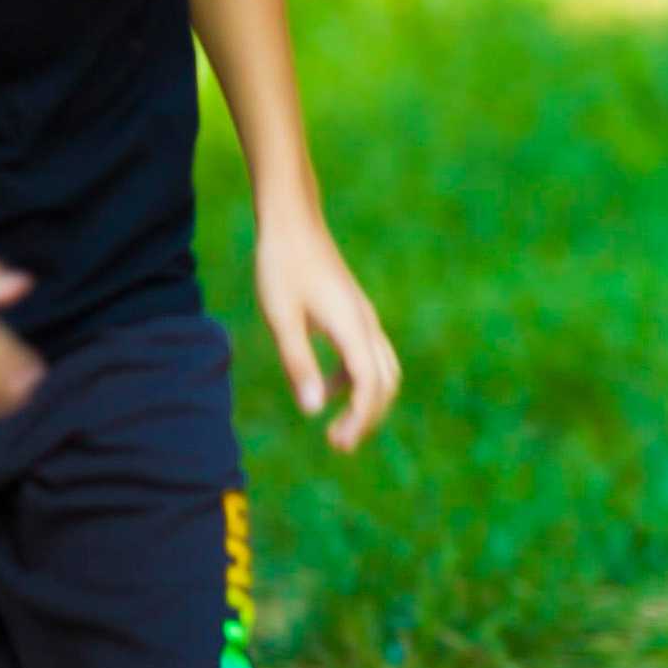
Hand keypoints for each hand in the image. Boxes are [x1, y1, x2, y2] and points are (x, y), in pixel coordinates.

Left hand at [255, 213, 400, 453]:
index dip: (360, 419)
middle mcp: (366, 323)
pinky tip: (324, 389)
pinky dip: (355, 381)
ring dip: (365, 401)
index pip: (370, 384)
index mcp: (352, 326)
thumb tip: (313, 410)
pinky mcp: (354, 313)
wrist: (292, 223)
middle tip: (338, 444)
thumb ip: (298, 364)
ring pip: (382, 369)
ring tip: (337, 427)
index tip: (336, 442)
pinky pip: (367, 356)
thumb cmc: (281, 266)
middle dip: (368, 417)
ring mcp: (363, 318)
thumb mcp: (281, 318)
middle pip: (386, 381)